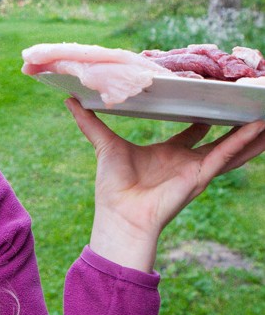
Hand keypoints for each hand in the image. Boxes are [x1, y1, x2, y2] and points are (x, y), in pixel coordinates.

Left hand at [65, 98, 264, 271]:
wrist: (119, 214)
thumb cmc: (113, 185)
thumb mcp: (103, 143)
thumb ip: (89, 122)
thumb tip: (69, 100)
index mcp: (168, 153)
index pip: (191, 132)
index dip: (202, 117)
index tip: (210, 101)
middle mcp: (186, 161)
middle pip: (218, 138)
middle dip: (235, 124)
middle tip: (250, 106)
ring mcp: (196, 169)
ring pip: (231, 147)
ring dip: (251, 134)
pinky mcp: (200, 176)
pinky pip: (226, 155)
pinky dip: (244, 142)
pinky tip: (259, 128)